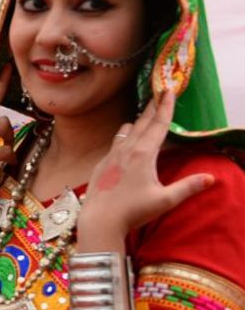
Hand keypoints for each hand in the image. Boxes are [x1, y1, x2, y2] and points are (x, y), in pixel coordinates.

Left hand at [79, 92, 211, 238]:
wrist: (99, 220)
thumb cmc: (132, 211)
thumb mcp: (165, 200)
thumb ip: (188, 187)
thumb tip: (211, 178)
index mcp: (143, 154)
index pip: (158, 125)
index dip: (165, 106)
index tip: (169, 89)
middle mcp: (126, 150)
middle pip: (142, 123)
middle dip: (152, 108)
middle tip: (159, 93)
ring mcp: (110, 157)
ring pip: (124, 132)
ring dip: (136, 124)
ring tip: (142, 119)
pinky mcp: (100, 165)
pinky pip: (114, 145)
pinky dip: (123, 139)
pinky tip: (124, 145)